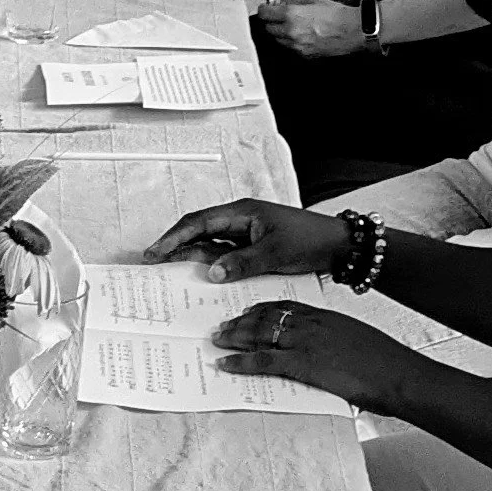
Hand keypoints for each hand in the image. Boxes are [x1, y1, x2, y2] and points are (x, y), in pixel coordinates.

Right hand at [142, 197, 348, 281]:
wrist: (338, 246)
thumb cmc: (311, 240)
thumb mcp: (275, 253)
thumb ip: (242, 263)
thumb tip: (213, 272)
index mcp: (243, 212)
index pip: (199, 222)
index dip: (174, 237)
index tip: (156, 251)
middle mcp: (240, 221)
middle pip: (199, 232)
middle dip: (175, 245)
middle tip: (153, 261)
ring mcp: (245, 235)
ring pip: (210, 245)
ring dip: (191, 257)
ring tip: (169, 271)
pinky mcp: (252, 249)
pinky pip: (225, 257)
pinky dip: (212, 266)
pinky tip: (203, 277)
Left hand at [211, 301, 405, 409]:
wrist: (400, 375)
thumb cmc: (388, 364)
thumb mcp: (360, 344)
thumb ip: (340, 345)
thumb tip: (331, 356)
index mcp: (328, 316)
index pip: (287, 305)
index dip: (264, 308)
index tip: (249, 311)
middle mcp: (313, 324)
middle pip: (268, 316)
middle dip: (242, 321)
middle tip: (224, 325)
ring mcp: (307, 342)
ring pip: (260, 334)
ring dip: (235, 337)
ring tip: (218, 340)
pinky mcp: (304, 364)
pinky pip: (263, 360)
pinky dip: (241, 362)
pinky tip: (226, 364)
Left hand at [260, 0, 364, 56]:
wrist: (353, 31)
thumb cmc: (336, 13)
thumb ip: (293, 2)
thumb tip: (281, 3)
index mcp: (291, 15)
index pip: (264, 14)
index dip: (265, 9)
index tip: (268, 7)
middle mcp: (290, 32)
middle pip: (268, 28)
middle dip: (271, 21)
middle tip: (277, 15)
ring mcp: (296, 46)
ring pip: (277, 39)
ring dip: (279, 32)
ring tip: (290, 25)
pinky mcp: (303, 55)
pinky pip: (289, 47)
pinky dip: (290, 41)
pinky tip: (300, 34)